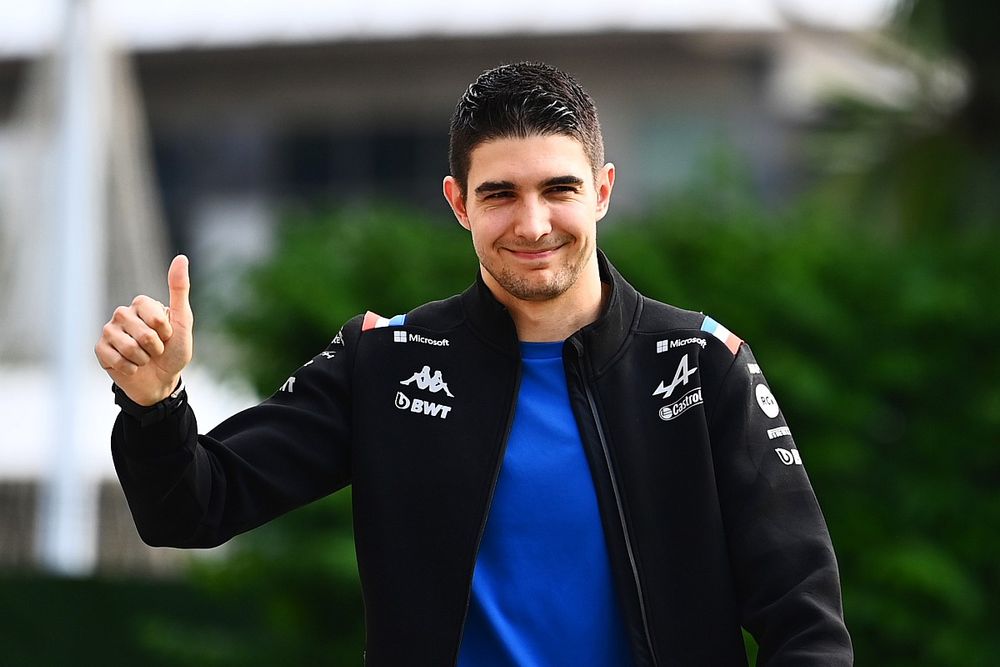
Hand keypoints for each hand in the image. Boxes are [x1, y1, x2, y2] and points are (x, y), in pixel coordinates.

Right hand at [95, 255, 193, 405]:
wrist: (161, 382)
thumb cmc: (174, 351)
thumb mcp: (183, 321)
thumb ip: (180, 290)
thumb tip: (181, 257)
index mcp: (141, 304)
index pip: (155, 317)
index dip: (166, 332)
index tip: (168, 335)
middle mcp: (122, 313)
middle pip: (143, 333)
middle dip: (156, 348)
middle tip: (156, 350)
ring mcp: (109, 331)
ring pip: (128, 347)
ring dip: (143, 359)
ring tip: (145, 359)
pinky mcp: (100, 349)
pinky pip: (114, 359)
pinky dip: (129, 368)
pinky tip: (132, 367)